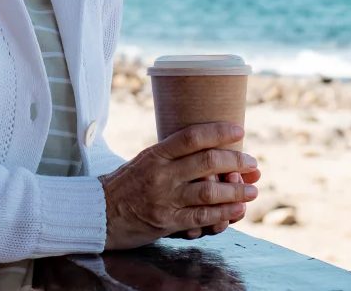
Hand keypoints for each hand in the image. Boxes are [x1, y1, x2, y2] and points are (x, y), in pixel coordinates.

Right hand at [98, 122, 260, 249]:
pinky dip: (224, 213)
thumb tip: (208, 150)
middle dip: (236, 161)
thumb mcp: (145, 160)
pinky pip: (202, 217)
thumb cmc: (125, 184)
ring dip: (237, 190)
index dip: (218, 131)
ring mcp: (165, 198)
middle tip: (253, 163)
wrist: (98, 213)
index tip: (239, 129)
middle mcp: (162, 174)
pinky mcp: (166, 221)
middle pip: (208, 162)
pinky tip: (237, 209)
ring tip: (252, 189)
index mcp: (156, 154)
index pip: (192, 136)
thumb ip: (172, 156)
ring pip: (210, 192)